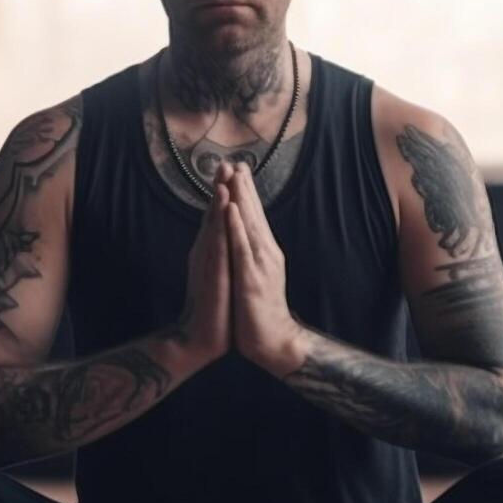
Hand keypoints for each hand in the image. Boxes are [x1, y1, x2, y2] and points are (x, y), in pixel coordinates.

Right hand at [175, 166, 233, 366]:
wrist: (202, 337)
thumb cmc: (214, 306)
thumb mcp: (218, 274)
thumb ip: (219, 253)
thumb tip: (222, 237)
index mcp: (212, 251)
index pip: (219, 217)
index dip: (225, 193)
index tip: (232, 170)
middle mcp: (207, 252)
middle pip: (215, 215)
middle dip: (222, 188)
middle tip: (227, 161)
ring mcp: (208, 263)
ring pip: (214, 226)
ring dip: (219, 200)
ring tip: (224, 176)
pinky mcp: (212, 274)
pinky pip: (218, 245)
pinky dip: (221, 225)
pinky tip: (224, 211)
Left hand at [219, 161, 306, 376]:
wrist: (272, 341)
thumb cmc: (259, 311)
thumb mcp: (254, 276)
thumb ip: (250, 256)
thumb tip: (244, 238)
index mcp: (263, 252)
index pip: (253, 217)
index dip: (246, 193)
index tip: (237, 168)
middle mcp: (265, 252)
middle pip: (252, 214)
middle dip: (243, 187)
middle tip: (235, 161)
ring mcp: (259, 264)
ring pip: (248, 224)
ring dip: (240, 198)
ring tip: (233, 175)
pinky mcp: (251, 278)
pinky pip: (241, 248)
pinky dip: (235, 226)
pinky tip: (229, 209)